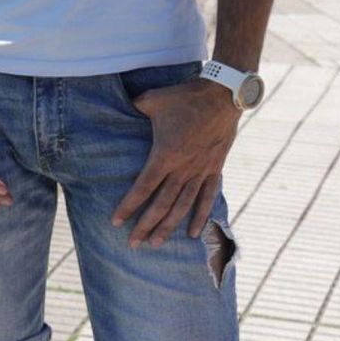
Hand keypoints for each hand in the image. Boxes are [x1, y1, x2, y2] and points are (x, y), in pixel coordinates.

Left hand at [112, 79, 240, 247]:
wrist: (222, 96)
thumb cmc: (183, 97)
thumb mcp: (151, 99)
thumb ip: (133, 107)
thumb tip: (117, 107)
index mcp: (165, 154)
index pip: (143, 187)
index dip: (129, 206)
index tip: (116, 222)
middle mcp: (183, 169)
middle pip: (161, 205)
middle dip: (146, 226)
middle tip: (133, 245)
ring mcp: (201, 171)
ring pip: (183, 206)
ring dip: (169, 227)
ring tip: (156, 243)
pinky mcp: (215, 168)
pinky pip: (207, 197)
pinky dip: (199, 216)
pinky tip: (193, 233)